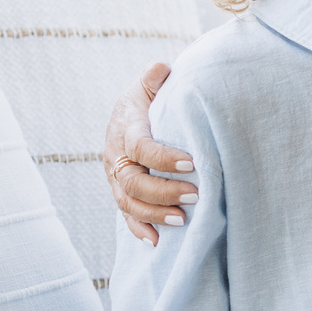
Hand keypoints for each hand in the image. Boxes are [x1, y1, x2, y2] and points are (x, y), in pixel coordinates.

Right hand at [105, 62, 194, 246]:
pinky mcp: (120, 191)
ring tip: (182, 219)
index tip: (191, 162)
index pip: (140, 147)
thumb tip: (161, 68)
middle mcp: (115, 155)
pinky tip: (157, 241)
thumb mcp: (150, 85)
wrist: (129, 113)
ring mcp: (115, 177)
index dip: (162, 157)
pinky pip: (125, 215)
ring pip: (128, 202)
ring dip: (154, 214)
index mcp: (125, 128)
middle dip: (163, 191)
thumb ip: (155, 78)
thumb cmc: (148, 99)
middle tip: (195, 194)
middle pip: (132, 181)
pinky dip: (139, 229)